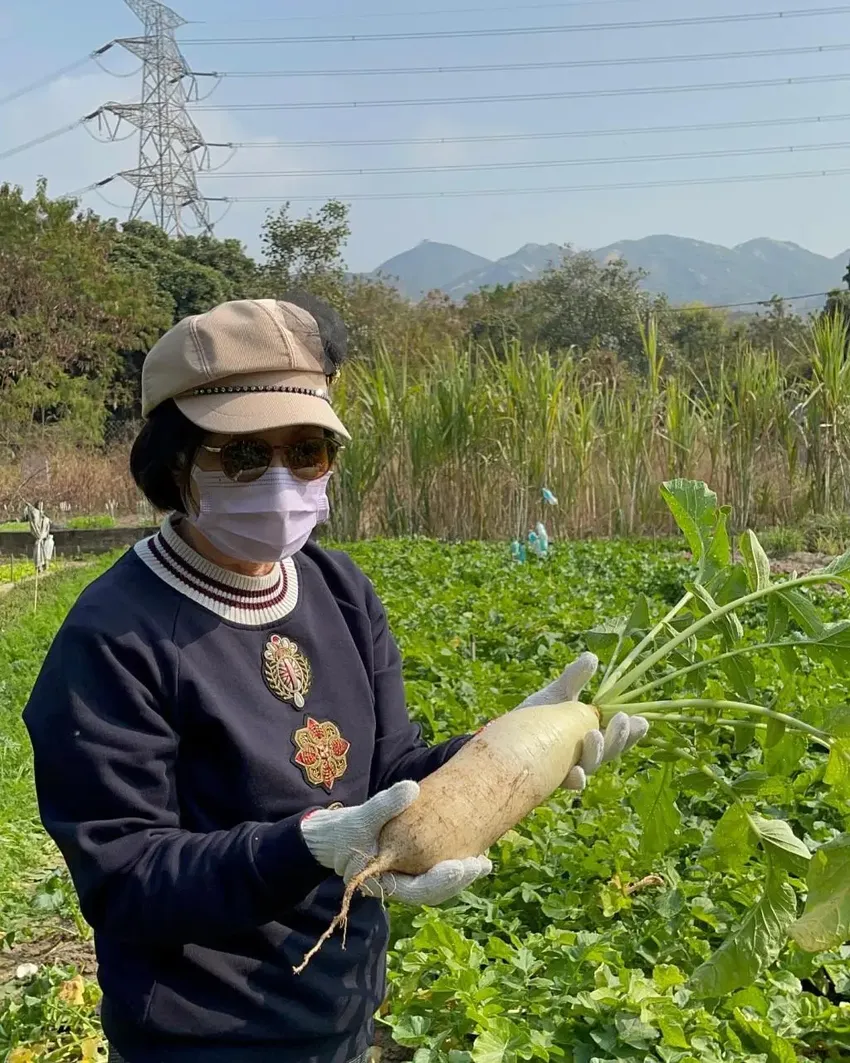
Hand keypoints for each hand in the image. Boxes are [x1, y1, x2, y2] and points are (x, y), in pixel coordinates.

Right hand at [300, 781, 491, 904]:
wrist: (333, 836)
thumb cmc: (343, 832)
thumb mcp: (359, 819)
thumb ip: (384, 806)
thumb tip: (413, 787)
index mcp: (386, 884)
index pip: (419, 891)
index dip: (442, 882)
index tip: (461, 866)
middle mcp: (400, 885)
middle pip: (435, 891)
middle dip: (459, 880)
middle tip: (483, 864)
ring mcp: (407, 876)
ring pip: (438, 883)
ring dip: (462, 874)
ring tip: (485, 862)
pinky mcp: (411, 865)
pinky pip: (435, 869)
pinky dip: (453, 863)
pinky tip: (472, 850)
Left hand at [517, 652, 647, 790]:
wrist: (507, 736)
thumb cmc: (537, 717)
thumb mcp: (558, 694)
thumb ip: (575, 678)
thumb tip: (592, 657)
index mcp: (593, 735)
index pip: (618, 736)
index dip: (633, 732)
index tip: (642, 720)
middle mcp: (585, 754)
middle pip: (611, 751)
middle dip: (619, 737)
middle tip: (622, 720)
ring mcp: (570, 766)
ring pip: (592, 765)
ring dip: (597, 752)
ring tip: (594, 734)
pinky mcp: (551, 777)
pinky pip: (567, 782)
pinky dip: (575, 778)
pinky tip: (576, 772)